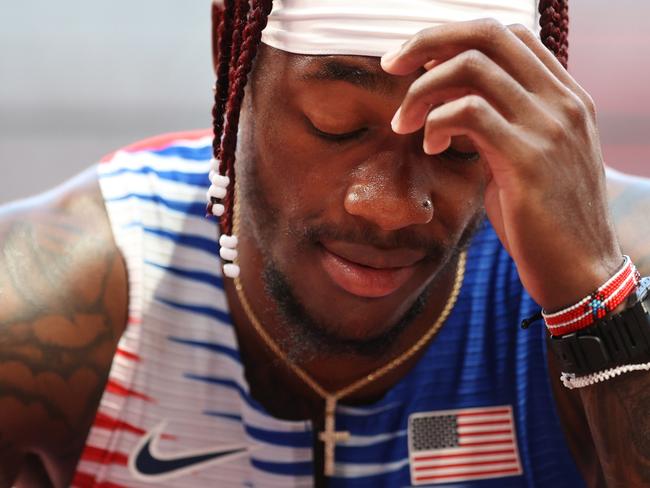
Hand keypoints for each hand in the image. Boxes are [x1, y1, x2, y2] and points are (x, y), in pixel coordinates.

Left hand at [381, 19, 621, 310]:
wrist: (579, 270)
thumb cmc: (545, 219)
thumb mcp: (527, 159)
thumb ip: (500, 125)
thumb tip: (450, 106)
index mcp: (565, 97)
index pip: (508, 35)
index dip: (455, 37)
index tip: (418, 60)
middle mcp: (562, 101)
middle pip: (487, 35)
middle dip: (428, 42)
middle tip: (392, 66)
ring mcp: (549, 126)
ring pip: (472, 68)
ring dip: (422, 90)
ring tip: (404, 123)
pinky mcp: (528, 157)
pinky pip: (468, 112)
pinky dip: (436, 122)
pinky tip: (431, 148)